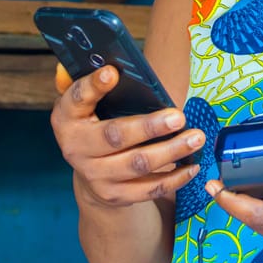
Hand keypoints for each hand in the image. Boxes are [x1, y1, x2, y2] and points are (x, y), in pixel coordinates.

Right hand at [50, 65, 204, 209]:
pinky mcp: (115, 196)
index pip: (77, 99)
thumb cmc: (97, 123)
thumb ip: (94, 84)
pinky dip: (174, 177)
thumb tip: (108, 66)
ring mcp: (95, 176)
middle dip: (149, 127)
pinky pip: (148, 189)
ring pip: (137, 163)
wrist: (90, 172)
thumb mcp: (89, 103)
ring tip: (196, 137)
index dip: (93, 86)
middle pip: (115, 136)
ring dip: (171, 151)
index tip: (112, 72)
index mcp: (66, 118)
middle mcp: (76, 148)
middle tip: (179, 116)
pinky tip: (192, 165)